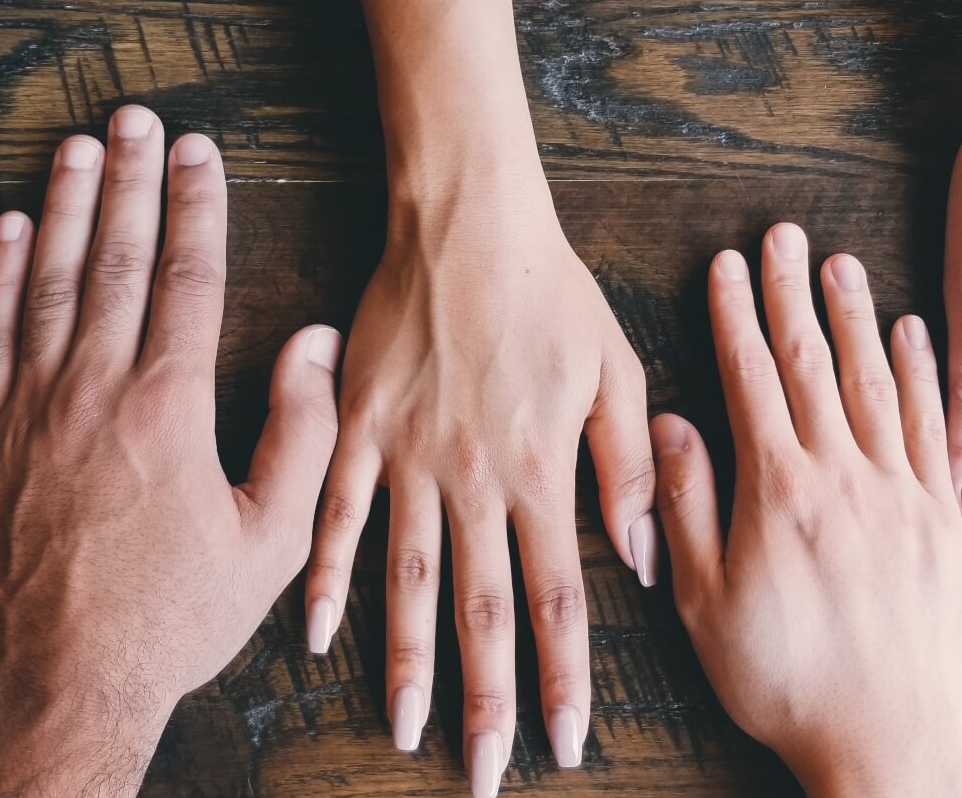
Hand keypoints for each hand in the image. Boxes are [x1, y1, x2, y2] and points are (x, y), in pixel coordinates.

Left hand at [0, 115, 341, 795]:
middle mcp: (89, 392)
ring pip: (43, 282)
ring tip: (77, 146)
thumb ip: (301, 435)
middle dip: (129, 180)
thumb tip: (313, 345)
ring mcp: (21, 411)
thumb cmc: (167, 622)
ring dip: (63, 206)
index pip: (185, 278)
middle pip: (111, 259)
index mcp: (166, 409)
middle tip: (136, 119)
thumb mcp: (268, 542)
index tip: (200, 151)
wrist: (53, 685)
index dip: (196, 205)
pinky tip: (10, 231)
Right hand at [303, 174, 653, 787]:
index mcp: (542, 470)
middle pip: (482, 610)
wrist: (466, 218)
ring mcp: (409, 456)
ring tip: (403, 728)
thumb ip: (627, 469)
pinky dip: (326, 578)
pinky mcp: (359, 428)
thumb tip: (644, 560)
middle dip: (487, 699)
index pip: (559, 599)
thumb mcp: (616, 370)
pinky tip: (317, 635)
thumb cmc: (551, 290)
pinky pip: (337, 515)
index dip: (564, 678)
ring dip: (406, 662)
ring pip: (407, 580)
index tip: (566, 742)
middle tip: (485, 771)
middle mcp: (475, 478)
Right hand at [654, 224, 961, 797]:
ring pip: (877, 383)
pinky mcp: (941, 522)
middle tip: (784, 235)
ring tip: (842, 264)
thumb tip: (668, 426)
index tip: (727, 264)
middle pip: (814, 364)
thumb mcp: (704, 603)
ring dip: (856, 318)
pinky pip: (934, 428)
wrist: (887, 740)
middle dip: (792, 294)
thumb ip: (685, 507)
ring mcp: (901, 495)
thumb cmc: (784, 682)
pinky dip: (923, 374)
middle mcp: (844, 477)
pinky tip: (913, 336)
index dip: (735, 315)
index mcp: (778, 491)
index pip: (751, 379)